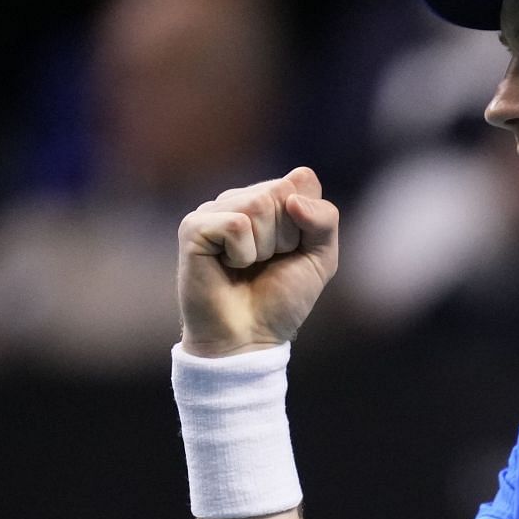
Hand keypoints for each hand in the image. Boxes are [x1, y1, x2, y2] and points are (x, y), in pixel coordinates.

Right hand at [176, 167, 340, 356]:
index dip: (308, 222)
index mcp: (269, 198)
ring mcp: (214, 211)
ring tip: (247, 266)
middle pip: (281, 191)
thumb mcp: (320, 258)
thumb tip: (292, 198)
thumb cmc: (280, 300)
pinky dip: (242, 253)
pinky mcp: (194, 227)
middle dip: (286, 237)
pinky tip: (228, 266)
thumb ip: (325, 219)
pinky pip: (236, 224)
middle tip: (267, 263)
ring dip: (264, 247)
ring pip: (258, 205)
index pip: (303, 180)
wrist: (248, 339)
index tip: (291, 251)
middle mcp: (240, 198)